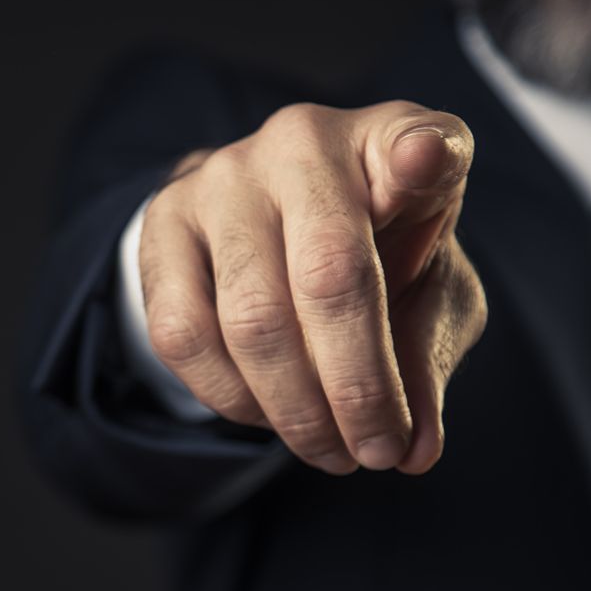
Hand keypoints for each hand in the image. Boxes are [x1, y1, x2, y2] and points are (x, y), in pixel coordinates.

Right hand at [138, 101, 487, 474]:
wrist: (275, 223)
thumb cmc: (371, 256)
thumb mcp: (427, 293)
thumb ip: (426, 359)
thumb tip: (415, 450)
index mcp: (389, 140)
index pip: (413, 137)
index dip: (421, 156)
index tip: (426, 165)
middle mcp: (303, 140)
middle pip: (328, 274)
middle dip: (356, 386)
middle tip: (375, 453)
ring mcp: (223, 176)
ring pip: (252, 319)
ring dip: (295, 410)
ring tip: (328, 451)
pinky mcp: (163, 221)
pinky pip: (184, 334)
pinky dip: (230, 396)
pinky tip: (265, 415)